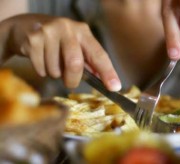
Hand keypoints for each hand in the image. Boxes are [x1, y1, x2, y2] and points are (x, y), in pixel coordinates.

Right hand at [3, 14, 120, 90]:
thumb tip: (106, 81)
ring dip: (55, 74)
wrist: (25, 27)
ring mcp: (49, 32)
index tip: (115, 87)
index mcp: (83, 31)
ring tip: (52, 62)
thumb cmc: (57, 41)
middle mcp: (68, 28)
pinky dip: (42, 71)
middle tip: (70, 82)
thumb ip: (90, 62)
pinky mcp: (33, 39)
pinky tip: (41, 60)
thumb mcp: (76, 46)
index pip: (99, 55)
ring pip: (55, 69)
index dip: (108, 73)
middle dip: (73, 79)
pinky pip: (41, 68)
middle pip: (75, 64)